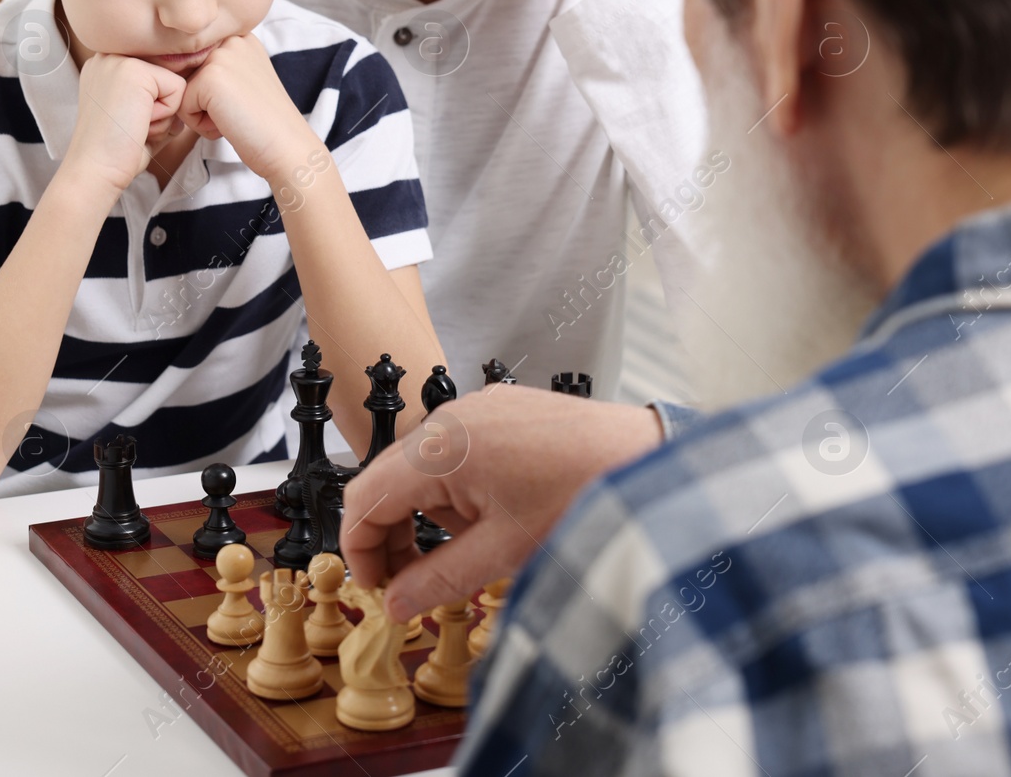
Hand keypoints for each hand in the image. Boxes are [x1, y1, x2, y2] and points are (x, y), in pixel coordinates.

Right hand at [64, 53, 186, 194]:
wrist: (96, 170)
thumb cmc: (117, 153)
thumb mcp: (139, 119)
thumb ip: (160, 102)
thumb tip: (187, 94)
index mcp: (107, 67)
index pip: (156, 78)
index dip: (154, 107)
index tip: (125, 125)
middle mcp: (110, 57)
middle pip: (167, 79)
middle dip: (159, 110)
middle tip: (130, 126)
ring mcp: (120, 59)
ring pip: (174, 83)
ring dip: (163, 114)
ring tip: (133, 125)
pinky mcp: (135, 69)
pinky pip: (178, 89)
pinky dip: (166, 114)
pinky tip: (139, 123)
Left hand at [178, 33, 317, 181]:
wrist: (287, 146)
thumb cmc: (264, 123)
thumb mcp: (243, 81)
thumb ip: (216, 68)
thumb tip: (172, 68)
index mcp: (240, 36)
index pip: (196, 63)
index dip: (210, 94)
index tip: (241, 102)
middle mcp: (230, 38)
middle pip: (187, 76)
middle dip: (205, 102)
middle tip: (239, 111)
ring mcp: (220, 55)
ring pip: (183, 91)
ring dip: (203, 114)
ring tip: (235, 116)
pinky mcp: (209, 78)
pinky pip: (182, 107)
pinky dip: (201, 125)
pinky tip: (230, 123)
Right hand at [339, 386, 663, 622]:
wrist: (649, 459)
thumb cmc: (587, 496)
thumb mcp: (504, 554)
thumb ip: (437, 580)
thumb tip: (395, 604)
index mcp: (440, 449)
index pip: (364, 499)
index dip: (360, 550)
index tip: (377, 589)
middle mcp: (450, 417)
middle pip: (386, 480)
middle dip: (390, 536)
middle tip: (410, 583)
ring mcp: (475, 408)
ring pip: (419, 467)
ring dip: (425, 515)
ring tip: (464, 552)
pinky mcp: (499, 409)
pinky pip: (453, 450)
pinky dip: (453, 490)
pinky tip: (488, 519)